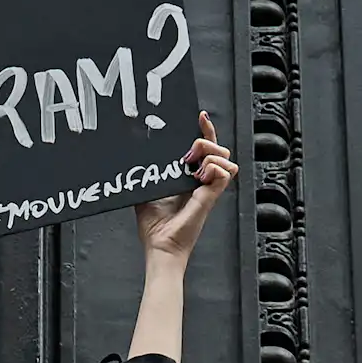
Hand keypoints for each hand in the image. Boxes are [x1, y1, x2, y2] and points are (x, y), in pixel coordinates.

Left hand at [133, 114, 236, 263]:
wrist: (159, 246)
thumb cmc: (154, 226)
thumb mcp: (147, 190)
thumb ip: (147, 172)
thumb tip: (135, 155)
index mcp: (190, 178)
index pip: (206, 148)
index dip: (206, 130)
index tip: (199, 116)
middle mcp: (202, 182)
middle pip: (219, 148)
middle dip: (207, 139)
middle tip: (188, 151)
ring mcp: (209, 189)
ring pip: (226, 158)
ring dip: (210, 152)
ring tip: (192, 165)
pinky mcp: (211, 197)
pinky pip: (225, 173)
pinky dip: (213, 168)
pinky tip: (198, 176)